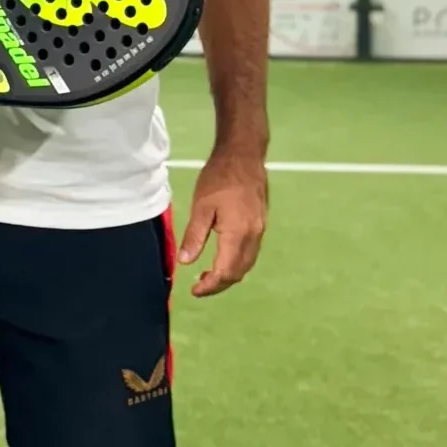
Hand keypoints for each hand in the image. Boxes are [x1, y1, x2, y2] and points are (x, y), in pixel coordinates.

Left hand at [177, 149, 266, 296]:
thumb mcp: (201, 207)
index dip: (210, 286)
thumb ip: (195, 236)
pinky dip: (237, 263)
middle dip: (220, 285)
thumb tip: (186, 263)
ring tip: (208, 276)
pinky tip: (223, 258)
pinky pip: (250, 253)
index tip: (194, 291)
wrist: (244, 155)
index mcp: (238, 234)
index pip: (225, 272)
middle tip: (199, 287)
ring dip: (229, 275)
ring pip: (247, 264)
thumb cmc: (219, 178)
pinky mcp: (261, 224)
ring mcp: (260, 230)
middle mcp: (253, 236)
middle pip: (239, 272)